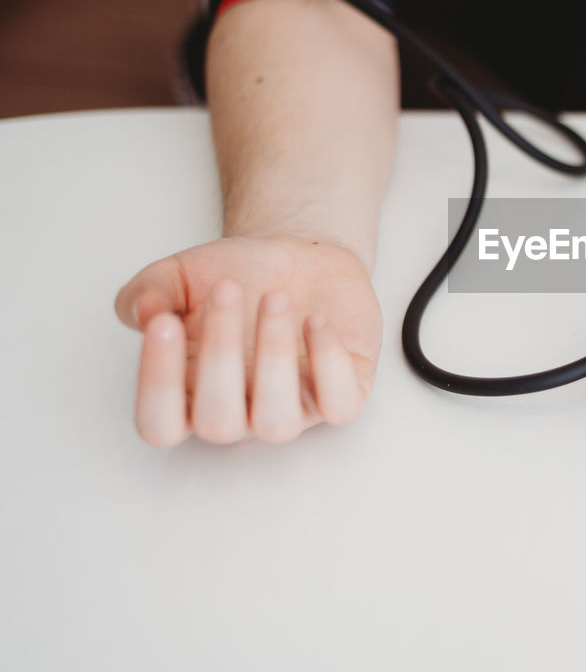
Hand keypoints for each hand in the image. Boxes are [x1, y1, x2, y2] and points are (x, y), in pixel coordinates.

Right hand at [115, 235, 381, 446]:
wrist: (300, 258)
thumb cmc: (237, 275)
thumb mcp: (179, 275)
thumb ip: (147, 292)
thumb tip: (144, 313)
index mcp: (190, 395)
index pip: (160, 424)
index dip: (157, 384)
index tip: (164, 322)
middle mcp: (240, 413)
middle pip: (218, 423)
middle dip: (220, 355)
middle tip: (228, 289)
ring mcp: (293, 408)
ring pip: (277, 424)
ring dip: (273, 359)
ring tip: (275, 298)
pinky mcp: (344, 393)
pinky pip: (340, 407)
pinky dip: (330, 364)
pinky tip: (316, 319)